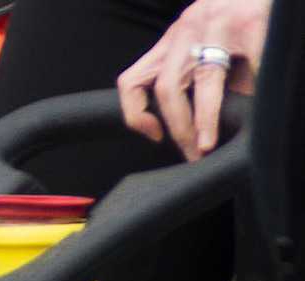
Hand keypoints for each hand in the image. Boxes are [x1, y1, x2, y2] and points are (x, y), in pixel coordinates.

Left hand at [119, 0, 270, 159]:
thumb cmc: (231, 15)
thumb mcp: (204, 41)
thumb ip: (197, 77)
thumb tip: (200, 124)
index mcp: (172, 40)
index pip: (134, 81)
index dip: (135, 115)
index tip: (154, 136)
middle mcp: (188, 31)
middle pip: (168, 88)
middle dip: (178, 128)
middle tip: (191, 153)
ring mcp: (219, 24)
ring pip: (205, 80)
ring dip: (204, 119)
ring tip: (208, 145)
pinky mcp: (251, 20)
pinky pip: (252, 64)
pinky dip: (254, 90)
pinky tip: (257, 109)